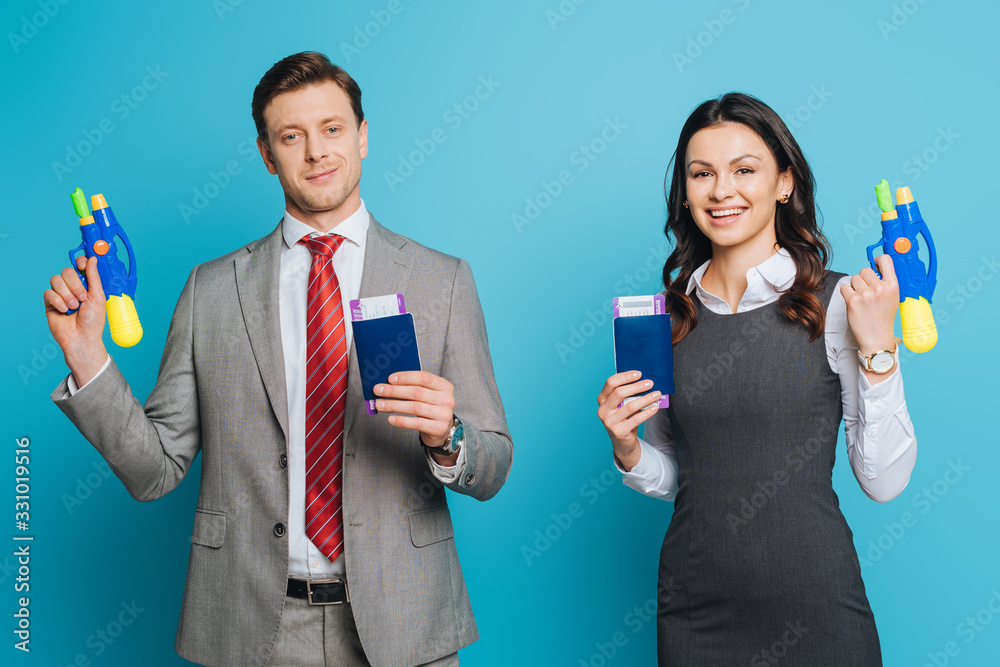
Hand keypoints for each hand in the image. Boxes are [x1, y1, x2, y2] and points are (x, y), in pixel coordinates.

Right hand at [43, 255, 108, 385]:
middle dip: (75, 284)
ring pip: (56, 280)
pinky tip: (64, 311)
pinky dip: (58, 301)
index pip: (79, 264)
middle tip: (82, 298)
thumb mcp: (98, 297)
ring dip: (67, 294)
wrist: (81, 338)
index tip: (82, 265)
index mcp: (86, 284)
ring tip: (74, 307)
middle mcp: (72, 287)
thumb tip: (93, 258)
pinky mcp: (50, 302)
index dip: (79, 261)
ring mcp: (60, 294)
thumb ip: (94, 277)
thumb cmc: (93, 321)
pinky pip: (49, 292)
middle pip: (66, 271)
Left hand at [374, 371, 456, 458]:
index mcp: (444, 386)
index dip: (406, 377)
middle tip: (378, 390)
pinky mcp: (438, 428)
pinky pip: (416, 423)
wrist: (441, 429)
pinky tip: (390, 419)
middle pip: (417, 392)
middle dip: (395, 391)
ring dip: (394, 405)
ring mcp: (444, 414)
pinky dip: (401, 421)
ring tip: (380, 405)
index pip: (424, 377)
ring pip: (415, 407)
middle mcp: (446, 399)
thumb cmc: (430, 407)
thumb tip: (388, 383)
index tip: (390, 379)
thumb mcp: (428, 394)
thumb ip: (413, 386)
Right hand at [596, 371, 660, 471]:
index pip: (611, 383)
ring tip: (657, 394)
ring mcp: (609, 422)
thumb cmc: (624, 418)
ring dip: (645, 398)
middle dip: (636, 386)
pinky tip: (655, 407)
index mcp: (602, 400)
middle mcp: (602, 410)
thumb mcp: (622, 405)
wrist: (623, 442)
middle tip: (650, 383)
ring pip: (630, 406)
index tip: (639, 373)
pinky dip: (647, 412)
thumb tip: (644, 381)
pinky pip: (636, 419)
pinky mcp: (619, 432)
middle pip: (619, 393)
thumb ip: (627, 394)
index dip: (625, 376)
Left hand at [840, 253, 899, 355]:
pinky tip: (853, 302)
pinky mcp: (853, 300)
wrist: (876, 337)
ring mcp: (866, 294)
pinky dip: (846, 293)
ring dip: (854, 287)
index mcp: (893, 286)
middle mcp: (880, 288)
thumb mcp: (893, 298)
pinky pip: (844, 287)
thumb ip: (886, 282)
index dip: (877, 259)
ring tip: (861, 299)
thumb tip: (876, 267)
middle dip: (863, 279)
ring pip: (854, 279)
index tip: (874, 262)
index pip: (886, 260)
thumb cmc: (883, 318)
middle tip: (866, 291)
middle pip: (865, 270)